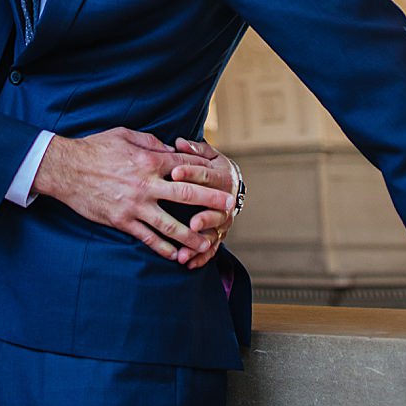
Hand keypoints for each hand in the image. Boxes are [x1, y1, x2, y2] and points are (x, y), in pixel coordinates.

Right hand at [32, 128, 235, 262]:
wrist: (66, 170)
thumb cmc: (95, 148)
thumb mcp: (124, 134)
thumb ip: (150, 142)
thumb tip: (171, 148)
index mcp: (149, 159)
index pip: (184, 166)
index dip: (204, 172)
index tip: (219, 178)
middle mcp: (146, 184)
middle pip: (186, 194)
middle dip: (210, 201)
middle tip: (229, 208)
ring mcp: (135, 205)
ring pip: (170, 224)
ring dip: (191, 235)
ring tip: (207, 244)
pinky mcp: (122, 221)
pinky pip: (147, 237)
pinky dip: (163, 247)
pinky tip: (175, 255)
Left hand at [171, 138, 241, 269]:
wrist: (231, 184)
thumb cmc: (212, 166)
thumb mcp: (208, 154)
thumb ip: (194, 150)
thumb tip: (179, 142)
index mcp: (223, 176)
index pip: (205, 174)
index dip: (190, 173)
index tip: (174, 173)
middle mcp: (227, 200)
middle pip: (216, 209)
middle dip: (204, 216)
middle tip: (192, 223)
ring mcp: (223, 219)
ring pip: (213, 233)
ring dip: (200, 243)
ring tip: (184, 252)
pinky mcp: (218, 233)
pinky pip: (211, 248)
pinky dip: (201, 257)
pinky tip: (187, 263)